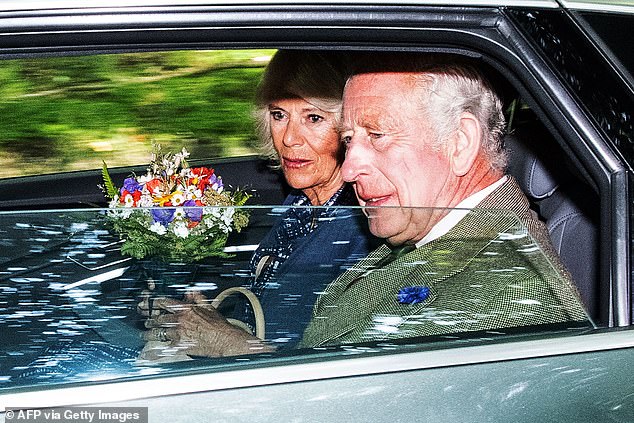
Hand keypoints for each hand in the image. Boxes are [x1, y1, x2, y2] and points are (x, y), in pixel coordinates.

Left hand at [142, 292, 271, 357]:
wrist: (224, 339)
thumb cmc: (218, 325)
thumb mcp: (209, 306)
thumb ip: (197, 298)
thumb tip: (191, 291)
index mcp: (186, 309)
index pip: (166, 303)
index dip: (156, 303)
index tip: (150, 304)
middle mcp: (180, 321)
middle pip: (160, 319)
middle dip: (151, 319)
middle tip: (146, 320)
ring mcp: (179, 334)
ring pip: (158, 333)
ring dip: (149, 333)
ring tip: (145, 334)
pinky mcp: (180, 346)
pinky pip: (164, 349)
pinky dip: (155, 353)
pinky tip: (148, 354)